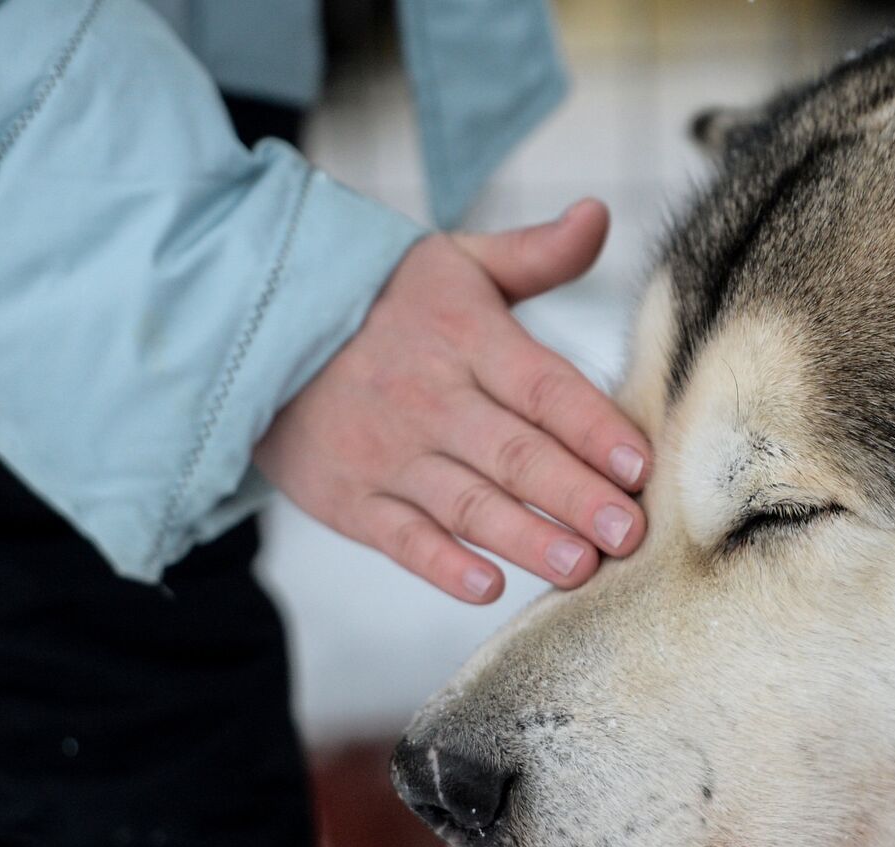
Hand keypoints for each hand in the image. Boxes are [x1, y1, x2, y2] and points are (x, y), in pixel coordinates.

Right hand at [254, 199, 649, 602]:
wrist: (255, 328)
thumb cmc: (385, 302)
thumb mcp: (456, 263)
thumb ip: (536, 253)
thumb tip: (600, 212)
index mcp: (465, 337)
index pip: (542, 386)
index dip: (592, 426)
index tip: (639, 464)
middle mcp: (429, 397)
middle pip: (515, 452)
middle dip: (576, 495)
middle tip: (631, 532)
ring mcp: (387, 453)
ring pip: (468, 503)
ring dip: (526, 537)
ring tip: (581, 567)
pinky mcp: (349, 499)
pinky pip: (401, 539)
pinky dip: (441, 565)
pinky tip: (488, 586)